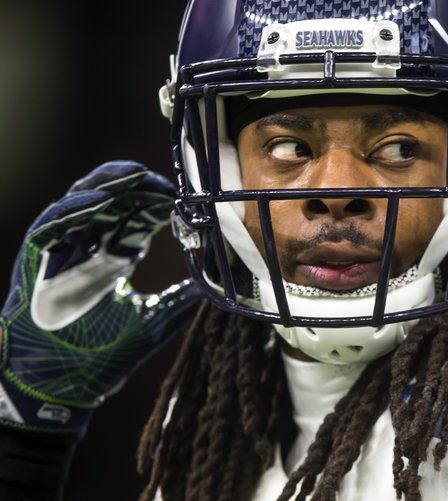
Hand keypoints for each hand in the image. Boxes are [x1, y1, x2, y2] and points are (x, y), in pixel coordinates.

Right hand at [0, 161, 201, 434]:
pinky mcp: (36, 255)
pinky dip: (76, 207)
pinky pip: (53, 220)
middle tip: (167, 182)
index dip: (159, 202)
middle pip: (114, 200)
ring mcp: (63, 248)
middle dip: (141, 187)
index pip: (138, 216)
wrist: (57, 385)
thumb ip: (182, 301)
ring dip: (111, 186)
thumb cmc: (100, 355)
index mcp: (116, 256)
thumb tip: (223, 288)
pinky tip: (102, 199)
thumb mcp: (152, 321)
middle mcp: (90, 246)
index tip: (185, 197)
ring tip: (140, 178)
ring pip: (84, 200)